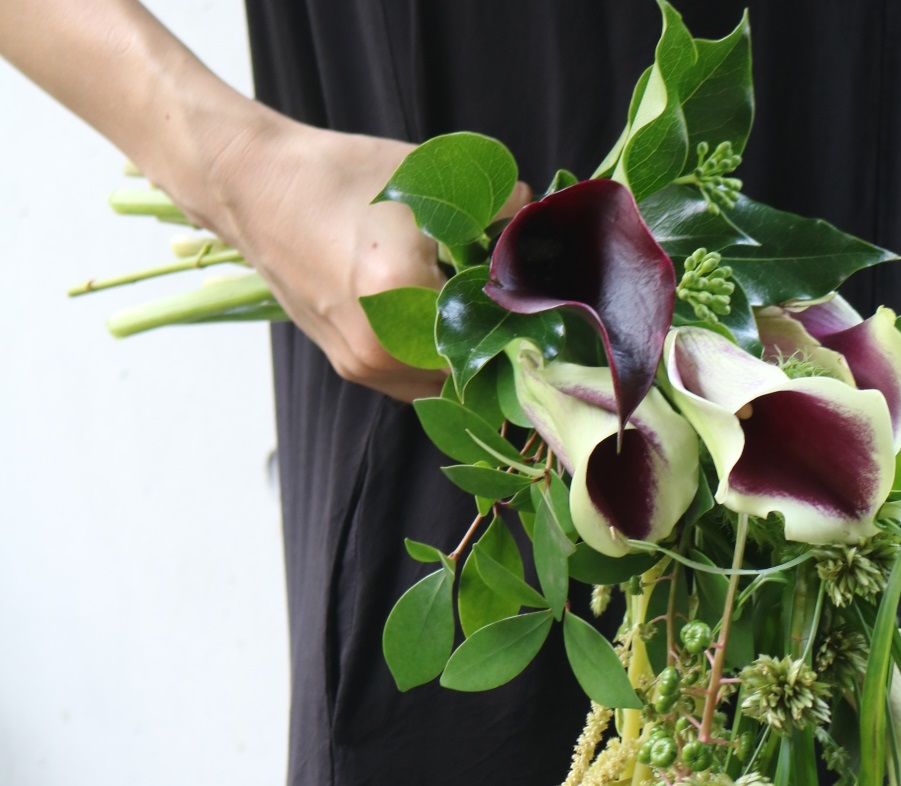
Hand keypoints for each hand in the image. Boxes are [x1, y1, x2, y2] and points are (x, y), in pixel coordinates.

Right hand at [202, 110, 529, 402]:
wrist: (254, 188)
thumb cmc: (338, 176)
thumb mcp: (425, 176)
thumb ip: (495, 206)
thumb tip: (536, 228)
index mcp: (399, 294)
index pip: (491, 325)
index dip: (519, 314)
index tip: (535, 298)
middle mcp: (380, 346)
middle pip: (472, 366)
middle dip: (494, 339)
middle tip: (512, 309)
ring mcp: (363, 366)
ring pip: (443, 383)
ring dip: (465, 357)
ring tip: (476, 315)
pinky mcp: (350, 368)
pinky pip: (413, 381)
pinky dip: (434, 360)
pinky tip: (440, 324)